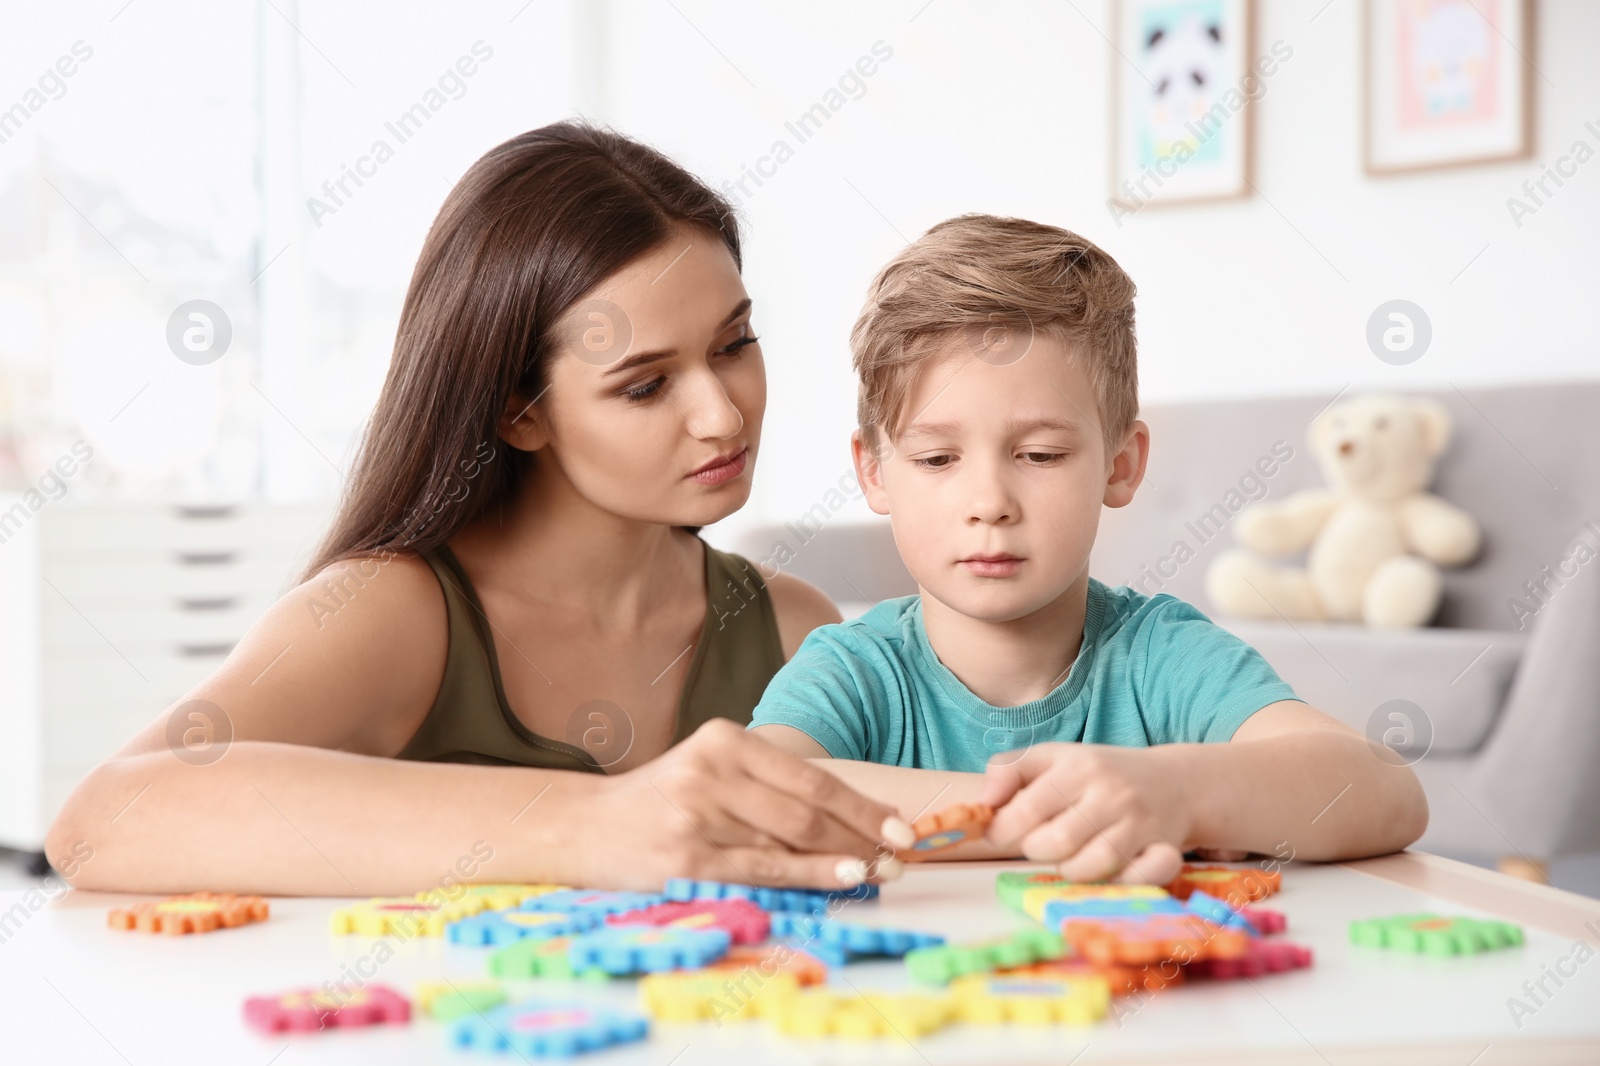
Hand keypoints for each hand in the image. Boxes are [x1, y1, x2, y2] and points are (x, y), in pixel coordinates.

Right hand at [579, 719, 908, 890]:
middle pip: (808, 810)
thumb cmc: (661, 801)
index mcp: (725, 740)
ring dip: (844, 860)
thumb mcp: (712, 771)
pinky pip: (762, 870)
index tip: (901, 825)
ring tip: (880, 872)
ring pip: (790, 841)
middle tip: (901, 856)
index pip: (810, 778)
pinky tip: (840, 879)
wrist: (583, 826)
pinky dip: (808, 876)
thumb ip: (769, 786)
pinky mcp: (685, 859)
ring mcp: (697, 816)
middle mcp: (712, 771)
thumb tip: (850, 820)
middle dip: (863, 836)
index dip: (862, 804)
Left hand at [980, 743, 1190, 884]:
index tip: (998, 834)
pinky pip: (1139, 878)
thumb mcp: (1052, 757)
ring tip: (1072, 855)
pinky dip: (1123, 882)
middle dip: (1037, 850)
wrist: (1175, 782)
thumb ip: (1008, 770)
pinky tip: (1113, 870)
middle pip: (1056, 842)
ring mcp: (1140, 823)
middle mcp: (1110, 793)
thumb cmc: (1099, 774)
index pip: (1028, 808)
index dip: (1003, 829)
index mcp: (1078, 767)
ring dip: (1071, 869)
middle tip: (1041, 842)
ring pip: (1091, 866)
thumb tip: (982, 803)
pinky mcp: (1165, 849)